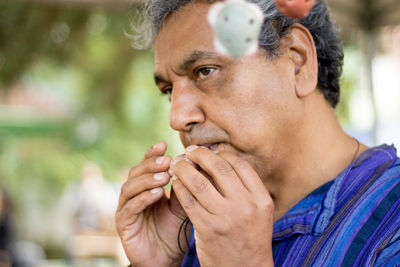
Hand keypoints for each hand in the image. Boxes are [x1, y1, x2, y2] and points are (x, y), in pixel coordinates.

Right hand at [115, 142, 187, 266]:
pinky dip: (143, 198)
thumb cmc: (174, 229)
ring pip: (130, 187)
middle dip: (151, 165)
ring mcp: (126, 208)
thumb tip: (194, 163)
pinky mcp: (123, 223)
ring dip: (147, 180)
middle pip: (136, 172)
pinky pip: (131, 207)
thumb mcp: (182, 205)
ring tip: (164, 177)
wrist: (166, 258)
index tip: (163, 144)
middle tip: (167, 160)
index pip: (146, 165)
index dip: (152, 154)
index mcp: (146, 186)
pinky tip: (157, 194)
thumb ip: (185, 187)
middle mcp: (133, 194)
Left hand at [170, 146, 274, 266]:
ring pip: (199, 182)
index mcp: (262, 198)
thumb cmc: (249, 238)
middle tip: (189, 151)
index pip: (240, 165)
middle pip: (219, 168)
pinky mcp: (207, 228)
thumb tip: (218, 159)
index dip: (221, 154)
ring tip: (177, 164)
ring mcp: (226, 217)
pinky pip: (189, 200)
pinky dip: (179, 187)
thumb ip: (243, 188)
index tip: (209, 151)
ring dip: (184, 169)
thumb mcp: (257, 211)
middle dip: (201, 155)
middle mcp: (246, 205)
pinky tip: (175, 182)